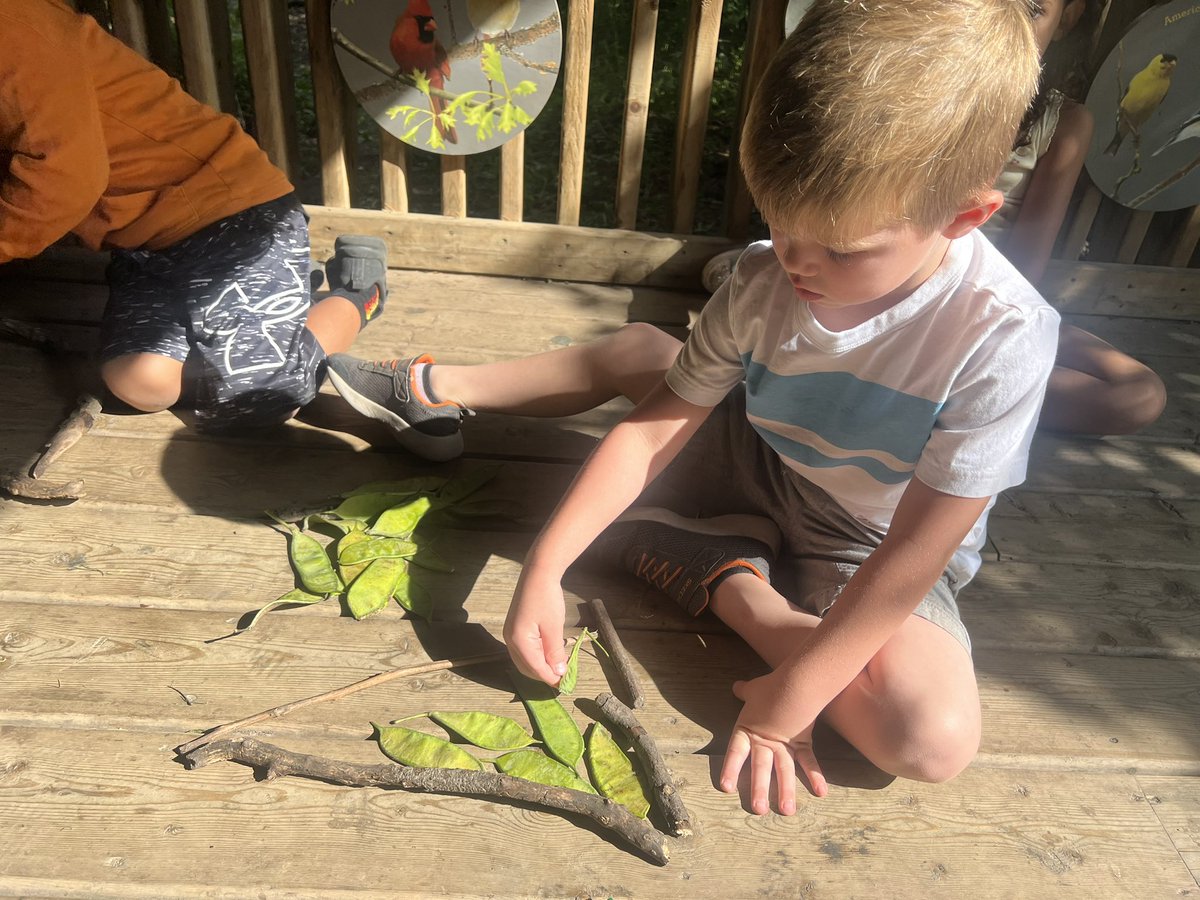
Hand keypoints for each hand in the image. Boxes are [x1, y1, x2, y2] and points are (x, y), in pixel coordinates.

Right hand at [502, 566, 568, 685]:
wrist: (537, 573)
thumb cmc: (547, 598)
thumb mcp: (554, 627)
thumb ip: (554, 652)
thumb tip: (558, 672)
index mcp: (519, 641)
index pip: (535, 668)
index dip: (550, 678)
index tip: (565, 684)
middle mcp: (510, 641)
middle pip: (526, 668)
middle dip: (543, 674)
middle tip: (562, 677)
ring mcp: (510, 634)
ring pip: (523, 660)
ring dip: (539, 667)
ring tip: (557, 666)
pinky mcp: (514, 628)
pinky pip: (523, 651)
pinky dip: (535, 656)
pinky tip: (548, 653)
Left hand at [718, 672, 827, 814]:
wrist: (795, 683)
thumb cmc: (771, 686)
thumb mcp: (753, 689)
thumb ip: (744, 691)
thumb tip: (736, 686)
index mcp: (748, 729)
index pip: (736, 752)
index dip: (730, 769)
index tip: (726, 788)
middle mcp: (765, 741)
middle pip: (760, 768)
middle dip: (759, 789)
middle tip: (758, 810)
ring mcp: (785, 744)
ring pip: (784, 771)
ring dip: (786, 791)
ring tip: (787, 811)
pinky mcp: (803, 742)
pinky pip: (809, 761)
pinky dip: (816, 776)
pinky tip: (821, 792)